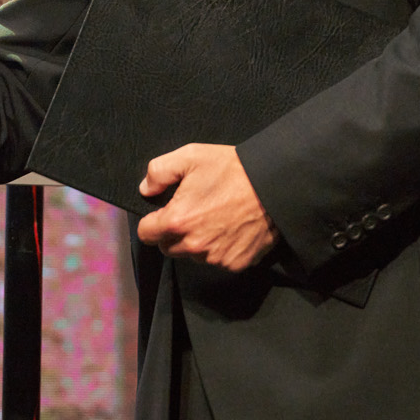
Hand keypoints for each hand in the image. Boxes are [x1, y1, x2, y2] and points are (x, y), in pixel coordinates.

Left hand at [135, 144, 276, 271]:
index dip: (152, 221)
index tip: (164, 213)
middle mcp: (194, 245)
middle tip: (193, 212)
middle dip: (174, 233)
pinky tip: (230, 228)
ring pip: (193, 256)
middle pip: (169, 247)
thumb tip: (146, 189)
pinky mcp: (235, 263)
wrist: (273, 185)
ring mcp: (215, 257)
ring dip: (197, 242)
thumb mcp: (190, 156)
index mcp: (178, 221)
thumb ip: (159, 171)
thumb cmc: (232, 170)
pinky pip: (218, 261)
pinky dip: (220, 249)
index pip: (147, 234)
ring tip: (215, 218)